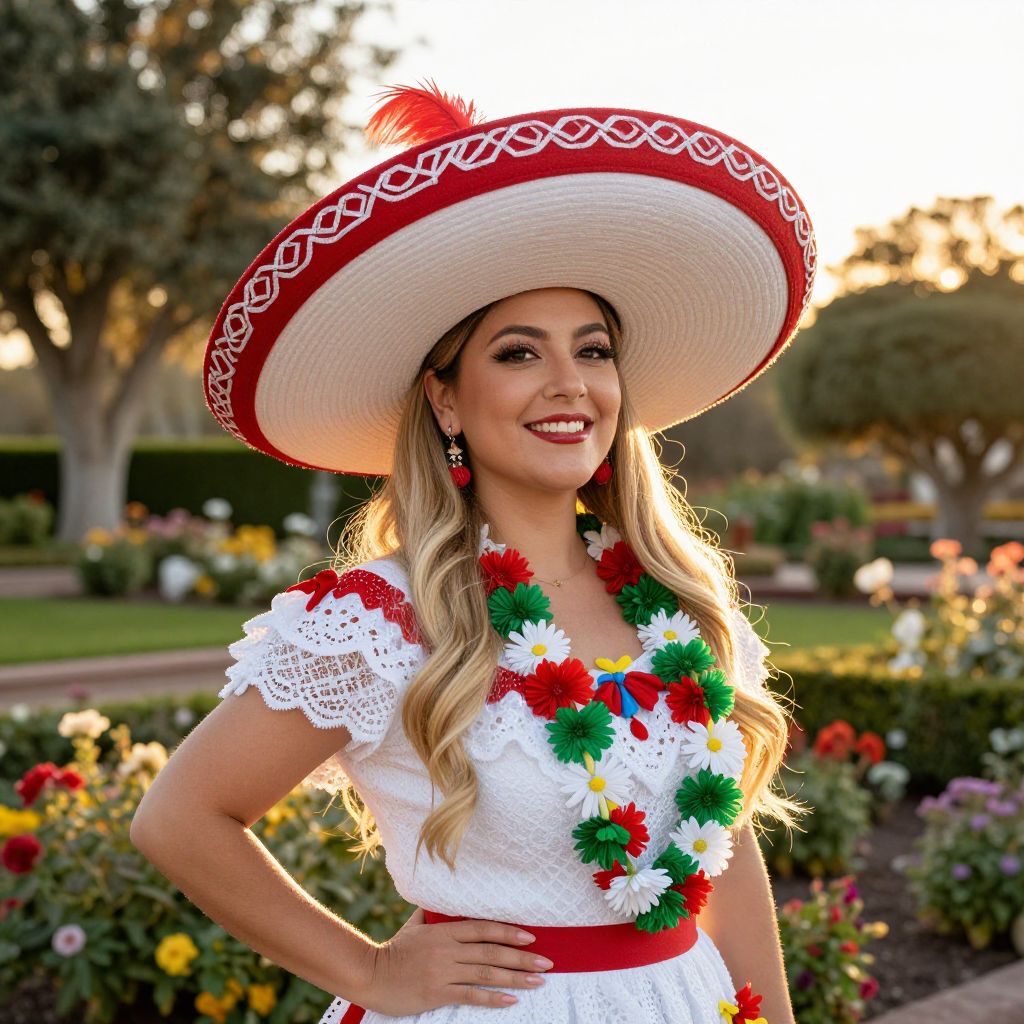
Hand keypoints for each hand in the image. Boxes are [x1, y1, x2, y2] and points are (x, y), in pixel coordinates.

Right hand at [353, 907, 554, 1014]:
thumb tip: (441, 901)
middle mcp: (447, 949)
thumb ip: (431, 915)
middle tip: (546, 962)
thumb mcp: (414, 926)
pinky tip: (511, 1000)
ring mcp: (443, 971)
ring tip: (538, 981)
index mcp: (444, 931)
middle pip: (491, 952)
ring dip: (515, 977)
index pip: (483, 928)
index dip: (508, 932)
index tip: (530, 937)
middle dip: (521, 957)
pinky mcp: (437, 993)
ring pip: (486, 973)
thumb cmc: (393, 950)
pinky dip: (492, 998)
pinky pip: (470, 995)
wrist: (370, 975)